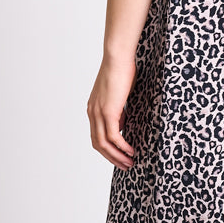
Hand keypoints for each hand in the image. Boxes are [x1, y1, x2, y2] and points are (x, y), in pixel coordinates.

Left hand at [86, 54, 136, 168]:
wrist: (117, 57)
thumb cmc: (121, 70)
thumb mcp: (118, 94)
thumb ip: (118, 110)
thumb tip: (123, 123)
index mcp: (93, 109)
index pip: (96, 136)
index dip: (107, 149)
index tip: (119, 156)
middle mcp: (92, 113)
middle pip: (97, 144)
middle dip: (111, 157)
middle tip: (125, 165)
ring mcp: (98, 113)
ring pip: (104, 143)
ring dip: (117, 156)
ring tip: (129, 162)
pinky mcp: (108, 111)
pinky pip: (113, 136)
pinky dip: (122, 146)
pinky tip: (131, 150)